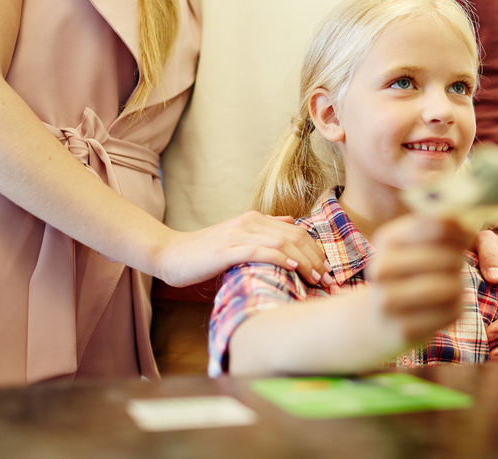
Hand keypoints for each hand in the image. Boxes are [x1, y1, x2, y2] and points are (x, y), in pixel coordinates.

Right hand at [156, 211, 331, 288]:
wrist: (170, 254)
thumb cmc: (204, 252)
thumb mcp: (238, 236)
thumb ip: (264, 229)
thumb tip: (290, 222)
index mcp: (255, 219)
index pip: (297, 231)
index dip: (316, 250)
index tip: (327, 271)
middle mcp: (249, 222)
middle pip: (295, 236)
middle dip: (316, 258)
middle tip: (328, 279)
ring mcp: (238, 234)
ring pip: (282, 242)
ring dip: (304, 261)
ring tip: (316, 277)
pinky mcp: (226, 249)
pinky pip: (258, 251)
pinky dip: (279, 257)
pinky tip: (292, 267)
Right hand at [368, 215, 471, 344]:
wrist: (375, 320)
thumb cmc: (405, 273)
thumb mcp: (412, 245)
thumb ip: (440, 228)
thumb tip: (468, 222)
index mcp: (386, 239)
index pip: (439, 226)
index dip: (461, 230)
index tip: (466, 236)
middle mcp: (382, 268)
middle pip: (448, 257)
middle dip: (459, 260)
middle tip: (455, 264)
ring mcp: (390, 301)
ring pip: (451, 286)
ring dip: (459, 284)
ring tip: (452, 283)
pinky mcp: (405, 329)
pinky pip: (451, 311)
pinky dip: (456, 306)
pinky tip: (445, 304)